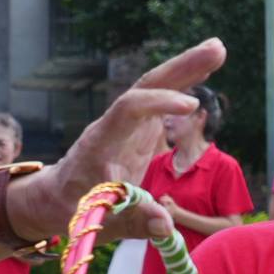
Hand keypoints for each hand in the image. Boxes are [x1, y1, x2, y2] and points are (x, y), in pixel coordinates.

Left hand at [10, 40, 224, 246]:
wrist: (56, 195)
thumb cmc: (72, 208)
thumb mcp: (97, 220)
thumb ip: (132, 221)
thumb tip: (165, 224)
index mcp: (101, 142)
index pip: (128, 110)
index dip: (158, 104)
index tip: (190, 106)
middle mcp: (114, 125)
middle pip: (146, 86)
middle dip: (180, 68)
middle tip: (216, 49)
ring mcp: (126, 124)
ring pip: (155, 88)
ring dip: (186, 70)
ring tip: (218, 50)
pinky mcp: (137, 129)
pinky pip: (160, 103)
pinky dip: (182, 86)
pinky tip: (206, 72)